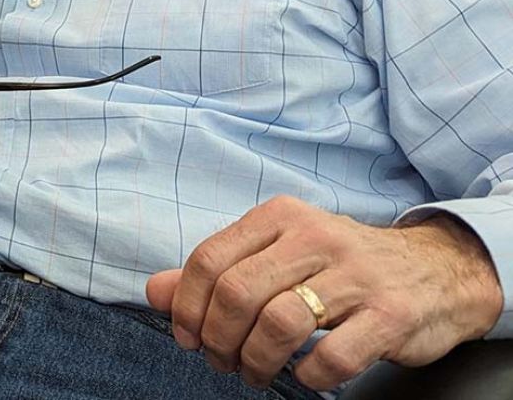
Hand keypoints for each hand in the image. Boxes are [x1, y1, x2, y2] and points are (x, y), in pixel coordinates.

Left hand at [145, 196, 502, 391]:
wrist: (437, 270)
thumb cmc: (341, 266)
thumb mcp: (277, 254)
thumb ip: (216, 271)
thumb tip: (155, 291)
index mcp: (280, 217)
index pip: (211, 259)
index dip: (188, 306)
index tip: (187, 337)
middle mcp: (316, 237)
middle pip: (238, 293)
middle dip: (218, 339)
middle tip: (221, 361)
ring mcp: (357, 275)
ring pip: (280, 323)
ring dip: (255, 361)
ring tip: (254, 372)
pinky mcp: (392, 314)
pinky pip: (334, 355)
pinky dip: (308, 375)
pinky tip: (304, 374)